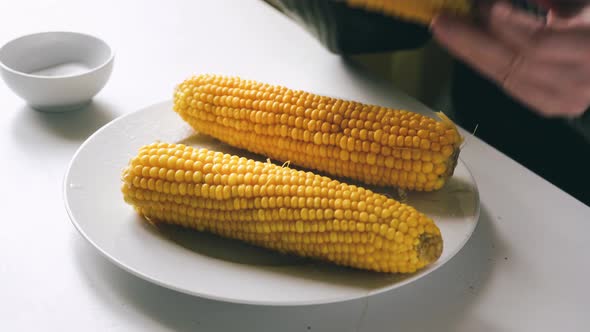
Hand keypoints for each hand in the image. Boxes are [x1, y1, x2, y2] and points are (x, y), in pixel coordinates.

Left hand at [431, 0, 589, 117]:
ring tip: (448, 32)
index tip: (480, 5)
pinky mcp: (553, 106)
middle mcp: (579, 84)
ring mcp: (566, 100)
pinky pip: (511, 86)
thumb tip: (493, 5)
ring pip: (507, 79)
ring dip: (473, 54)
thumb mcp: (582, 3)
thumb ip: (551, 2)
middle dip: (472, 41)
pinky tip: (467, 48)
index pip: (537, 43)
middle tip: (441, 21)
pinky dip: (488, 65)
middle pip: (513, 65)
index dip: (503, 23)